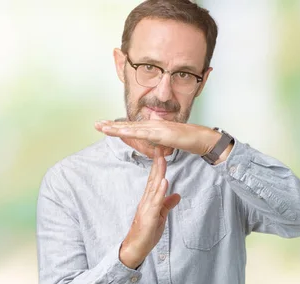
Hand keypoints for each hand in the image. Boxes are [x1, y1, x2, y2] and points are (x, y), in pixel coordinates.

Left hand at [95, 120, 219, 155]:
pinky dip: (131, 132)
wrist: (202, 138)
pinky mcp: (162, 133)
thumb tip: (153, 143)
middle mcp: (154, 125)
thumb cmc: (189, 140)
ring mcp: (158, 128)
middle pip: (129, 125)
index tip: (105, 126)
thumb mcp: (170, 141)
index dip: (118, 126)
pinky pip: (144, 133)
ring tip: (103, 128)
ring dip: (117, 128)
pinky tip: (121, 131)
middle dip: (112, 125)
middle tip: (96, 124)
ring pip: (133, 128)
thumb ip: (160, 141)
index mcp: (155, 127)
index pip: (133, 127)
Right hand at [119, 148, 180, 268]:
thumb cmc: (147, 233)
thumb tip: (176, 195)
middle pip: (153, 179)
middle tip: (161, 148)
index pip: (154, 180)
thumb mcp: (160, 216)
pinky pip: (155, 202)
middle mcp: (146, 200)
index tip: (162, 153)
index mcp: (149, 200)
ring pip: (153, 187)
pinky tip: (164, 182)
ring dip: (158, 173)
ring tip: (162, 160)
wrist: (136, 248)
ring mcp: (146, 208)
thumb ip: (167, 205)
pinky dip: (160, 191)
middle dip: (157, 164)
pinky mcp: (149, 216)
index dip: (158, 166)